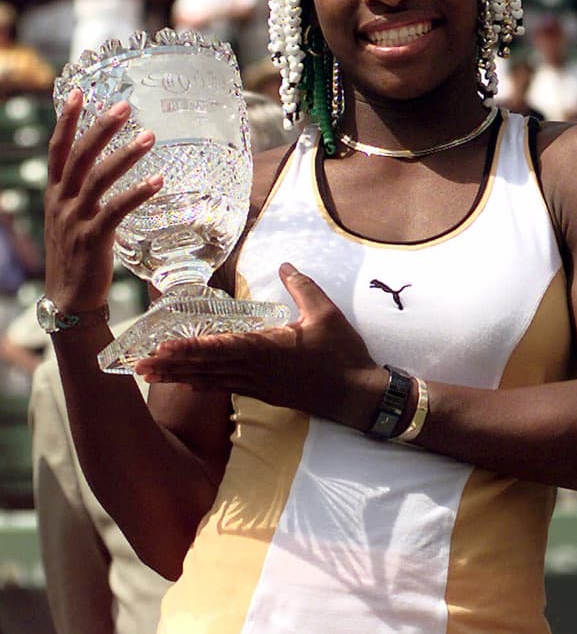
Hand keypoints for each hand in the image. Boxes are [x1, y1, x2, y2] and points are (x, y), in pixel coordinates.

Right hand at [43, 88, 161, 312]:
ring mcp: (74, 220)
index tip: (78, 93)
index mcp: (55, 194)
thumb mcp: (72, 219)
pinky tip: (158, 182)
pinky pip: (115, 211)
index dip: (67, 121)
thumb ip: (82, 194)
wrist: (69, 299)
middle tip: (124, 106)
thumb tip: (104, 168)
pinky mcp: (92, 239)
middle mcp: (61, 203)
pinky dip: (136, 194)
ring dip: (124, 156)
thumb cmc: (77, 256)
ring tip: (149, 137)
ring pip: (97, 179)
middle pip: (78, 156)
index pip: (58, 150)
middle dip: (100, 128)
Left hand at [135, 264, 385, 431]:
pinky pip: (226, 389)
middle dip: (171, 364)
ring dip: (180, 376)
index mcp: (267, 348)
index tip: (162, 345)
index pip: (219, 347)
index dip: (189, 346)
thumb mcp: (326, 313)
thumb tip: (285, 264)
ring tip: (151, 375)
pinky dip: (204, 386)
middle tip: (139, 364)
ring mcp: (258, 385)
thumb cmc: (342, 353)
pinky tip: (187, 384)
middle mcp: (256, 369)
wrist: (355, 395)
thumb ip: (303, 287)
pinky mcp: (265, 394)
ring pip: (211, 380)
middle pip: (205, 366)